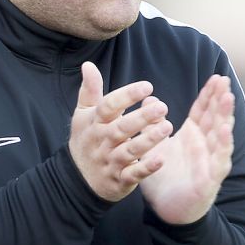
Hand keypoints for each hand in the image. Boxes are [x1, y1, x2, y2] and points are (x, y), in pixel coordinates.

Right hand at [69, 62, 173, 201]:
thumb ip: (90, 90)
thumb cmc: (86, 139)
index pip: (109, 107)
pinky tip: (161, 159)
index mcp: (94, 122)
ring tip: (167, 127)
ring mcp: (110, 161)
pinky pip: (133, 174)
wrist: (77, 179)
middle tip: (162, 106)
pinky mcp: (119, 180)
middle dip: (141, 117)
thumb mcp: (84, 114)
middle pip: (121, 128)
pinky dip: (146, 168)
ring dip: (148, 139)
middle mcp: (102, 141)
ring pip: (130, 150)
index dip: (127, 96)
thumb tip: (88, 64)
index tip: (147, 86)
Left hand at [140, 75, 234, 224]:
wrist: (165, 210)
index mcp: (192, 136)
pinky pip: (218, 161)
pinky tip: (224, 132)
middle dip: (220, 99)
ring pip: (220, 136)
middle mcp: (204, 146)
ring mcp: (209, 162)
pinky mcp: (210, 179)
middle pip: (215, 118)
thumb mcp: (153, 145)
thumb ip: (152, 123)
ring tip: (228, 99)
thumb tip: (149, 98)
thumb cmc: (163, 176)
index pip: (203, 111)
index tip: (216, 77)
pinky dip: (222, 146)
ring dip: (225, 117)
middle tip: (224, 80)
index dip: (210, 94)